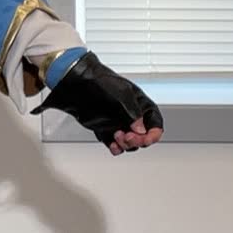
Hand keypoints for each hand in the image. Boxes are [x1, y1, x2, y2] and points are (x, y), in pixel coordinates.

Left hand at [33, 51, 163, 156]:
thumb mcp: (122, 97)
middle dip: (137, 140)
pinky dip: (116, 148)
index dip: (153, 134)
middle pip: (144, 137)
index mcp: (141, 105)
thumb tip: (141, 130)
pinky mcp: (107, 131)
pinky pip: (116, 145)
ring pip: (130, 144)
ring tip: (116, 137)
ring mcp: (119, 124)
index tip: (145, 139)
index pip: (155, 124)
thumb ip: (134, 115)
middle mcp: (132, 117)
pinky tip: (112, 145)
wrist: (77, 85)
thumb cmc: (100, 84)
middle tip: (127, 137)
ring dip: (126, 145)